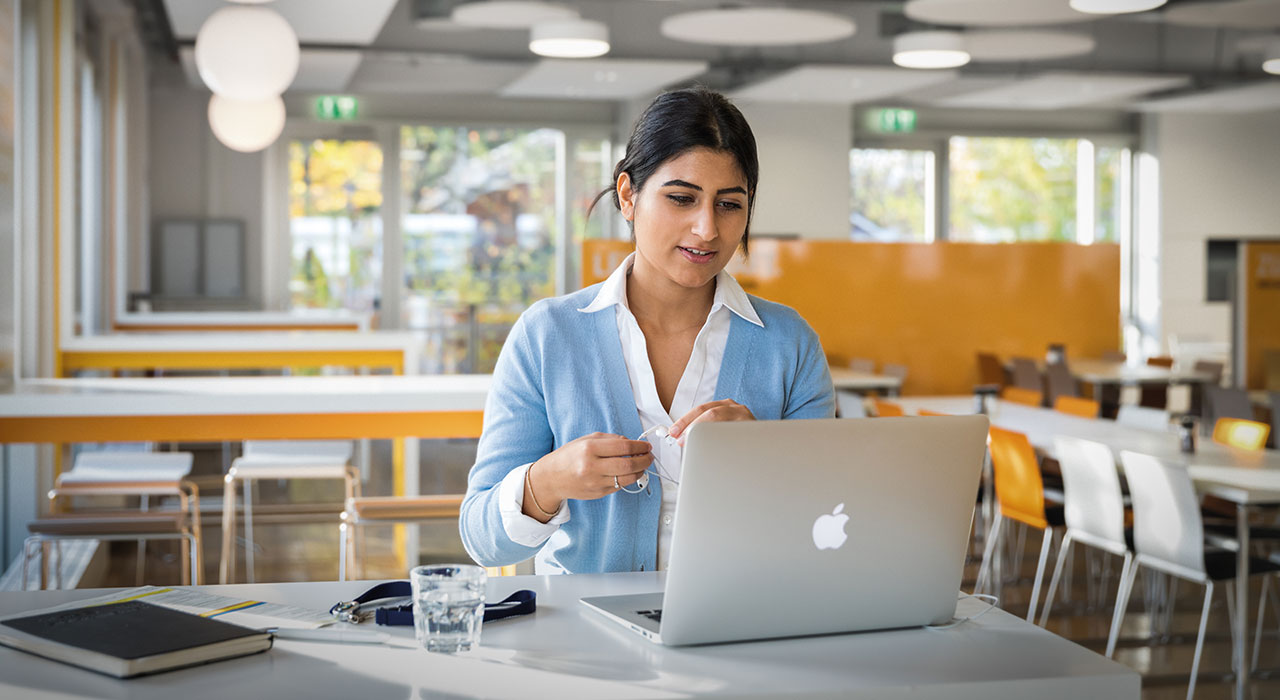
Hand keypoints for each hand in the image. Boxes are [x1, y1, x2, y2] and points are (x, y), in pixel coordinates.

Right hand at [526, 433, 652, 516]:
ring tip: (642, 465)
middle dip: (644, 459)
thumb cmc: (569, 456)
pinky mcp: (598, 493)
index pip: (623, 446)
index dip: (639, 446)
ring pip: (627, 478)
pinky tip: (629, 473)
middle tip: (649, 456)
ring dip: (640, 471)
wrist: (551, 478)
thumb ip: (609, 439)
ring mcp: (595, 482)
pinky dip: (628, 479)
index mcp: (589, 449)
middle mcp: (592, 466)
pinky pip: (620, 486)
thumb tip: (631, 443)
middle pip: (628, 464)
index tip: (646, 446)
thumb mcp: (586, 440)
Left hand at [667, 399, 754, 442]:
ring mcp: (746, 417)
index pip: (701, 410)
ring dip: (702, 432)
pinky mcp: (753, 428)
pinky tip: (711, 448)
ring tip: (691, 444)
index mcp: (726, 407)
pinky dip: (719, 439)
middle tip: (680, 440)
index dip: (685, 421)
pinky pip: (732, 433)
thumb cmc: (742, 445)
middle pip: (709, 412)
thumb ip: (706, 434)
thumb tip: (682, 440)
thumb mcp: (723, 434)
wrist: (767, 453)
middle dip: (691, 426)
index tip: (673, 432)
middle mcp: (736, 408)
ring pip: (719, 419)